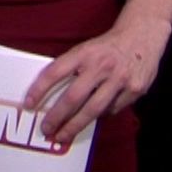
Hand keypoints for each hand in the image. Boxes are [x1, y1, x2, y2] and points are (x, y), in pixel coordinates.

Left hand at [24, 14, 171, 144]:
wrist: (142, 35)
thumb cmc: (107, 47)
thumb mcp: (86, 49)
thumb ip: (71, 67)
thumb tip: (50, 94)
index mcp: (84, 53)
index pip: (54, 72)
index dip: (39, 89)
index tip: (29, 104)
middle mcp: (101, 66)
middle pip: (73, 97)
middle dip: (57, 117)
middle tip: (45, 129)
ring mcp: (120, 79)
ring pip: (93, 110)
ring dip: (75, 126)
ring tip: (63, 135)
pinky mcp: (135, 90)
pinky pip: (112, 110)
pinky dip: (100, 116)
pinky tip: (92, 119)